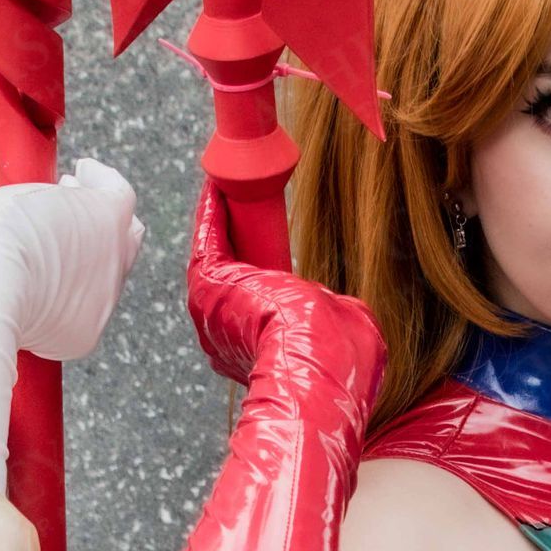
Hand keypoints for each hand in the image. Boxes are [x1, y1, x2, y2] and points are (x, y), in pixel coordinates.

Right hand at [0, 156, 144, 361]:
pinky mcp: (85, 336)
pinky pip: (79, 316)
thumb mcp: (25, 196)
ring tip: (43, 259)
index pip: (119, 194)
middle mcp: (117, 258)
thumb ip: (52, 205)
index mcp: (108, 214)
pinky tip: (34, 299)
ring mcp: (106, 301)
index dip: (98, 183)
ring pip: (103, 280)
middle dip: (102, 224)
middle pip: (125, 239)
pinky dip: (64, 305)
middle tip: (73, 214)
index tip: (80, 176)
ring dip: (82, 265)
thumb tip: (53, 220)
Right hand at [186, 179, 386, 401]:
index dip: (258, 270)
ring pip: (214, 258)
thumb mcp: (344, 332)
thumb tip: (342, 305)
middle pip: (228, 279)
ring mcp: (211, 313)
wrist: (316, 366)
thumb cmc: (335, 360)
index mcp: (253, 353)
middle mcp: (223, 337)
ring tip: (228, 185)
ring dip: (219, 221)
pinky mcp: (207, 287)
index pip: (251, 305)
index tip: (266, 241)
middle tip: (245, 203)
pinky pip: (208, 241)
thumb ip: (337, 316)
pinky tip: (217, 184)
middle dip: (235, 241)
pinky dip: (211, 212)